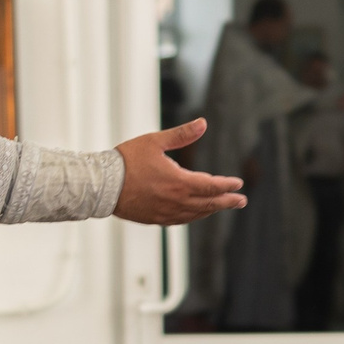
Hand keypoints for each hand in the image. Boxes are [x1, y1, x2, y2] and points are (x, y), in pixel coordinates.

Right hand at [115, 120, 245, 224]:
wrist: (102, 185)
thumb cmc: (127, 160)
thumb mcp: (155, 141)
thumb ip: (182, 134)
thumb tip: (203, 122)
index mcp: (178, 182)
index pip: (211, 186)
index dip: (227, 185)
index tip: (239, 184)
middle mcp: (176, 201)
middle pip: (208, 203)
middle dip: (227, 201)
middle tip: (241, 201)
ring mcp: (166, 212)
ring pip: (196, 214)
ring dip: (211, 210)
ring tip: (222, 206)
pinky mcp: (155, 219)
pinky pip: (181, 220)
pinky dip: (194, 216)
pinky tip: (196, 213)